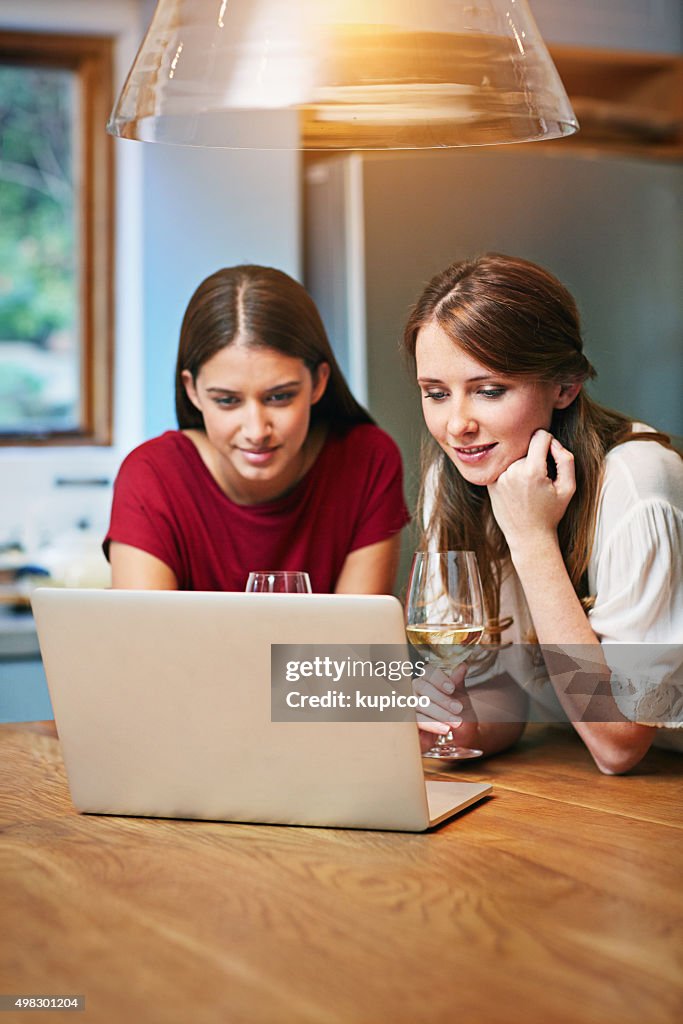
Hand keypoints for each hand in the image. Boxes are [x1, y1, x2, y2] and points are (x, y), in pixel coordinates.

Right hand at [413, 664, 476, 752]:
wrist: (459, 735)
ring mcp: (409, 704)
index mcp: (428, 678)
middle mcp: (415, 688)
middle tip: (458, 708)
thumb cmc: (457, 712)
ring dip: (439, 713)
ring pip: (419, 704)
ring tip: (455, 722)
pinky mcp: (408, 721)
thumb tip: (462, 666)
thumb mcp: (461, 697)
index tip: (451, 688)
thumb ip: (457, 682)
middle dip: (442, 698)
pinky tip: (444, 728)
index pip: (428, 671)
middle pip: (422, 687)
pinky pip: (416, 720)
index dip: (439, 679)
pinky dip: (431, 724)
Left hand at [487, 430, 575, 553]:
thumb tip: (553, 441)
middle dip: (536, 456)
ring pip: (515, 457)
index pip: (540, 435)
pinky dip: (512, 472)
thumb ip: (565, 459)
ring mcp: (498, 477)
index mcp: (531, 471)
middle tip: (542, 478)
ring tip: (529, 486)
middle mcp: (511, 471)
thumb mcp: (568, 487)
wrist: (528, 537)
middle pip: (527, 447)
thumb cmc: (550, 513)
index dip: (550, 442)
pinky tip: (518, 490)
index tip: (552, 456)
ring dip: (523, 465)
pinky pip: (504, 467)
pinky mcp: (490, 484)